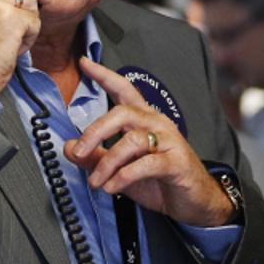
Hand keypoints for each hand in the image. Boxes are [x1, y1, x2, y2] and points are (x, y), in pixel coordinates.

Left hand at [65, 58, 236, 225]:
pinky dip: (123, 176)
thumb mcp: (120, 169)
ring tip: (96, 181)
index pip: (124, 90)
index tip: (84, 63)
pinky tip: (112, 187)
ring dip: (107, 162)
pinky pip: (145, 164)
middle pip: (122, 113)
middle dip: (95, 131)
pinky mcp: (176, 163)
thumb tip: (69, 148)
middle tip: (79, 150)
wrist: (194, 201)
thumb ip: (95, 157)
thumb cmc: (159, 180)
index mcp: (144, 119)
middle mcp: (157, 124)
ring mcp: (169, 142)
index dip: (104, 75)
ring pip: (131, 141)